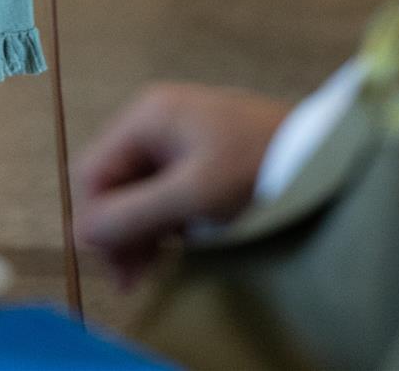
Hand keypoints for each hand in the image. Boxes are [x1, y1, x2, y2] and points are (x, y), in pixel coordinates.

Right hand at [73, 84, 288, 288]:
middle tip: (131, 281)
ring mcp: (178, 140)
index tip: (109, 264)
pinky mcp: (199, 160)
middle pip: (115, 182)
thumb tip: (79, 233)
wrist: (319, 153)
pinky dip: (162, 226)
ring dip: (139, 234)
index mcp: (146, 117)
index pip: (94, 170)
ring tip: (148, 277)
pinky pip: (164, 195)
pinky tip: (171, 255)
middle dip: (118, 231)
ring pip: (138, 193)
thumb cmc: (253, 166)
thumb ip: (134, 213)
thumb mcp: (192, 195)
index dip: (95, 218)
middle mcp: (155, 123)